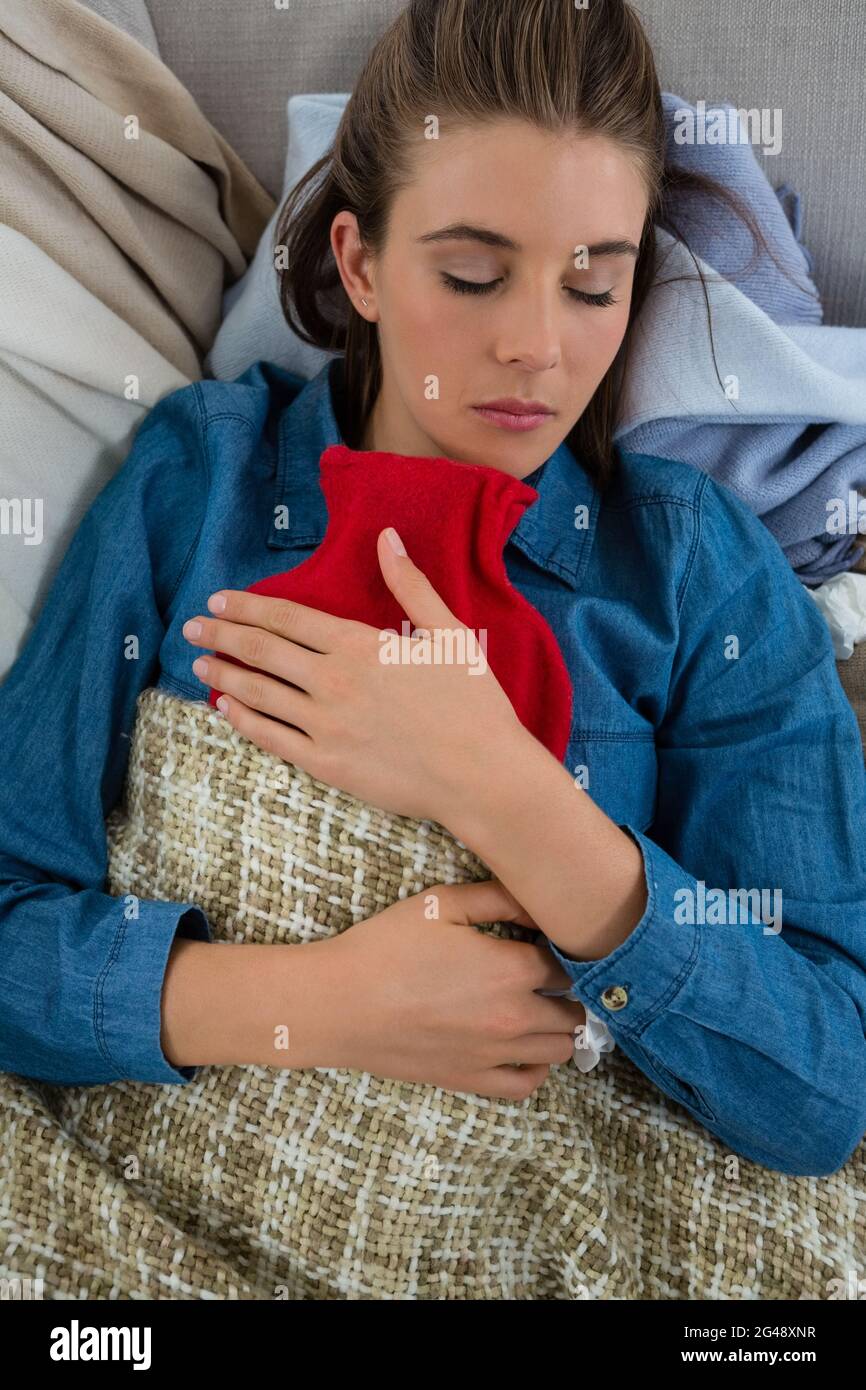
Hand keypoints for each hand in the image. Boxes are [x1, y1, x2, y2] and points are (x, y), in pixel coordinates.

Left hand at [183, 528, 525, 823]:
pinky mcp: (325, 764)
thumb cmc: (472, 702)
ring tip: (198, 664)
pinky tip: (225, 707)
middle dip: (221, 635)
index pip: (288, 618)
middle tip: (192, 626)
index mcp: (360, 645)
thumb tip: (386, 538)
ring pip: (258, 693)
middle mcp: (333, 682)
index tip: (219, 599)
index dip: (248, 607)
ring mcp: (325, 725)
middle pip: (262, 651)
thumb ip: (411, 586)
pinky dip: (242, 720)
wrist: (482, 774)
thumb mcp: (449, 633)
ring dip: (223, 674)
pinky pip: (270, 738)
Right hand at [315, 876, 585, 1099]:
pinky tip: (528, 1048)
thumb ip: (497, 897)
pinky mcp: (470, 1079)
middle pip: (574, 1009)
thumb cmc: (384, 948)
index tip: (553, 941)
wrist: (337, 1005)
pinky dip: (538, 1068)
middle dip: (572, 990)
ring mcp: (494, 1054)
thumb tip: (537, 899)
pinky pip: (526, 1085)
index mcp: (511, 969)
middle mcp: (513, 1017)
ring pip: (560, 1048)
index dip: (565, 949)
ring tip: (546, 1007)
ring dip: (562, 1027)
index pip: (568, 962)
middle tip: (555, 974)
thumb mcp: (440, 904)